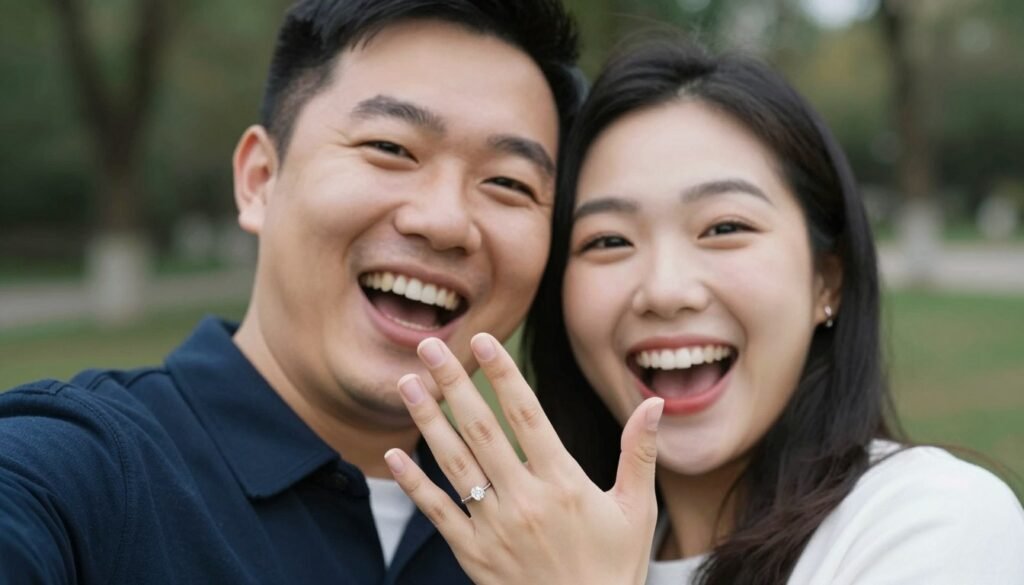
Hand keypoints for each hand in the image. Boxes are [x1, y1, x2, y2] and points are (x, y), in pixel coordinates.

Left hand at [384, 333, 663, 584]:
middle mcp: (525, 500)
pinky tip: (393, 455)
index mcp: (564, 483)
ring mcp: (494, 527)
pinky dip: (414, 484)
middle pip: (482, 430)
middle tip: (430, 346)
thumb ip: (639, 453)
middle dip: (453, 384)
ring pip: (454, 465)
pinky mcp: (473, 554)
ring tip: (407, 384)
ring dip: (428, 421)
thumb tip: (654, 403)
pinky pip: (437, 512)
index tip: (482, 341)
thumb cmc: (616, 565)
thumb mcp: (636, 509)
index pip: (526, 415)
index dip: (502, 374)